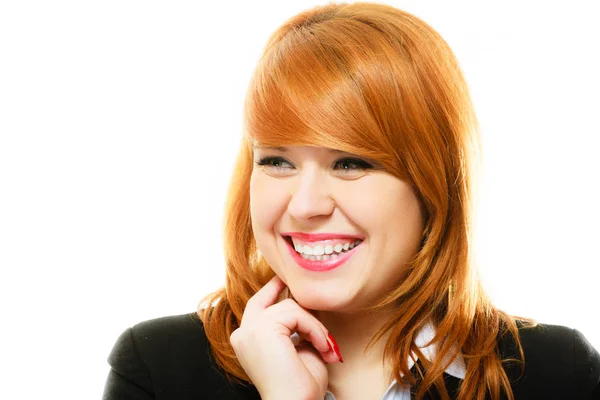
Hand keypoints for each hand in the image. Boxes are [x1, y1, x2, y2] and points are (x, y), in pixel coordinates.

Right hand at [229, 275, 342, 399]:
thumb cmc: (300, 385)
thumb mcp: (299, 347)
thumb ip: (297, 326)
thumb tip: (307, 303)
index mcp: (247, 341)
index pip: (256, 308)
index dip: (271, 291)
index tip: (285, 281)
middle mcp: (242, 334)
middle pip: (263, 299)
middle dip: (279, 286)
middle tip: (295, 281)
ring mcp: (250, 330)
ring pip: (289, 307)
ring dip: (313, 325)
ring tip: (325, 346)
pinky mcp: (262, 329)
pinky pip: (296, 313)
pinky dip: (314, 328)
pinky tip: (321, 346)